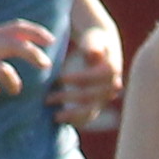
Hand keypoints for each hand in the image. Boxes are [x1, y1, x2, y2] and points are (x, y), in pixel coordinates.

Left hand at [49, 4, 125, 126]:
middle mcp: (112, 85)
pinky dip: (75, 120)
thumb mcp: (93, 38)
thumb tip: (94, 55)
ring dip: (71, 114)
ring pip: (90, 111)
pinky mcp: (98, 103)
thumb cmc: (93, 40)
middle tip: (47, 99)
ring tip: (54, 116)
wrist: (101, 47)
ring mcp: (105, 96)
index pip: (95, 77)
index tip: (59, 79)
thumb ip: (93, 45)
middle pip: (91, 96)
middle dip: (68, 98)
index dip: (77, 79)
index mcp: (112, 68)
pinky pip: (88, 116)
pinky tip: (60, 120)